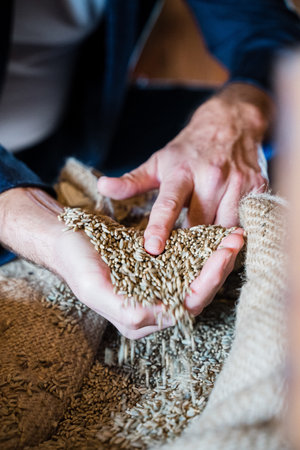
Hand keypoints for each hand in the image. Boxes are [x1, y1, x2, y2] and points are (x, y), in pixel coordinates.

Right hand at [0, 188, 242, 337]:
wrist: (68, 239)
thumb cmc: (76, 261)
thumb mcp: (91, 285)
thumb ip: (121, 307)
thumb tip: (151, 317)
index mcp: (138, 318)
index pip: (183, 307)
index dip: (206, 284)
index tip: (222, 256)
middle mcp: (152, 307)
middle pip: (196, 294)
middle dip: (219, 269)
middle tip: (235, 241)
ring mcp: (157, 287)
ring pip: (196, 279)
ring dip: (216, 259)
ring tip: (234, 236)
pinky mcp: (159, 269)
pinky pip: (188, 263)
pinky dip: (204, 250)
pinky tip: (217, 235)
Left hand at [98, 83, 271, 255]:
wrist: (231, 124)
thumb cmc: (189, 149)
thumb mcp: (159, 161)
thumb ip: (133, 180)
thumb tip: (103, 187)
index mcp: (182, 171)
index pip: (169, 204)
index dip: (160, 227)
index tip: (152, 248)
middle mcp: (211, 177)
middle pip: (199, 224)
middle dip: (188, 241)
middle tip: (179, 253)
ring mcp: (237, 183)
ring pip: (223, 227)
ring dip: (212, 238)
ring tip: (201, 241)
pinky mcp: (257, 189)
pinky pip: (244, 221)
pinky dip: (232, 229)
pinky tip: (223, 229)